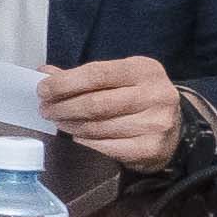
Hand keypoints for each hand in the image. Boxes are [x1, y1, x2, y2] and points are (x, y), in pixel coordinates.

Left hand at [40, 54, 187, 162]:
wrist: (173, 129)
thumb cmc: (137, 98)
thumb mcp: (118, 79)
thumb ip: (83, 76)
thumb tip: (45, 74)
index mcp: (144, 69)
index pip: (97, 73)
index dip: (65, 83)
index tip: (43, 90)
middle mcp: (155, 94)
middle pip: (96, 103)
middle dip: (63, 107)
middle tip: (46, 110)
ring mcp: (156, 122)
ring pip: (99, 126)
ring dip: (71, 125)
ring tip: (59, 122)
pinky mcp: (151, 147)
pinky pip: (107, 146)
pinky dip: (86, 142)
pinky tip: (77, 136)